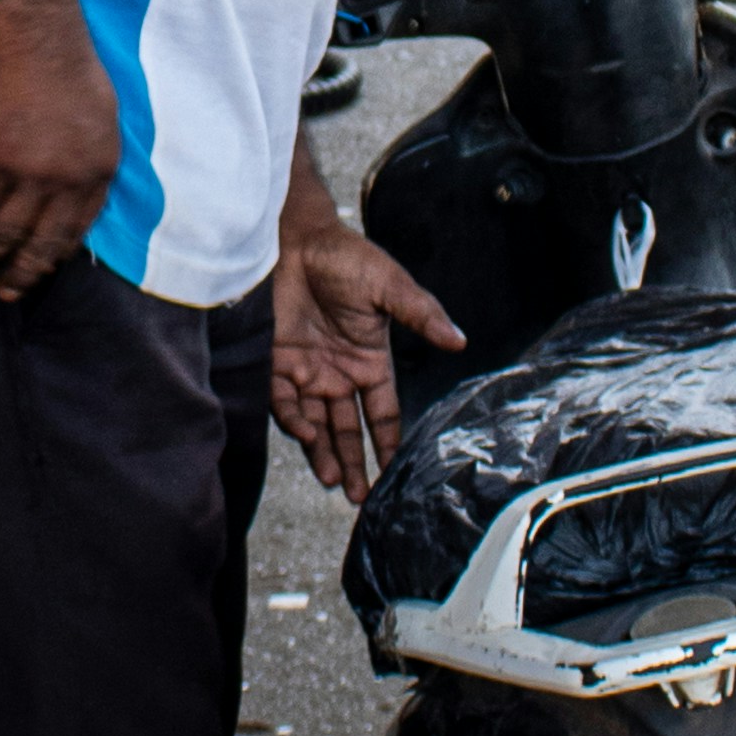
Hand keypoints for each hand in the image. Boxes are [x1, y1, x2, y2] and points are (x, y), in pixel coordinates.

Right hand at [0, 0, 122, 299]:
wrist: (39, 40)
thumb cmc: (71, 68)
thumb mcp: (102, 117)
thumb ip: (90, 156)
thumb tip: (77, 184)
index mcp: (101, 171)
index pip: (79, 228)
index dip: (58, 252)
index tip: (43, 267)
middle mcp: (70, 181)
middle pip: (44, 242)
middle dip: (23, 273)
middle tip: (7, 292)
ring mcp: (34, 174)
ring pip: (7, 231)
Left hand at [270, 219, 460, 499]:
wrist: (293, 238)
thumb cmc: (346, 257)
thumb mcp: (390, 286)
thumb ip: (421, 315)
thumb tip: (459, 341)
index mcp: (370, 360)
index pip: (382, 412)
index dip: (387, 442)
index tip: (394, 473)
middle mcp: (339, 373)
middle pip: (348, 429)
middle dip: (353, 463)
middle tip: (359, 496)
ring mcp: (307, 371)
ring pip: (316, 425)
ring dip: (323, 453)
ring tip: (332, 481)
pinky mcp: (275, 364)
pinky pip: (284, 402)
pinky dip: (294, 421)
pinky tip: (306, 435)